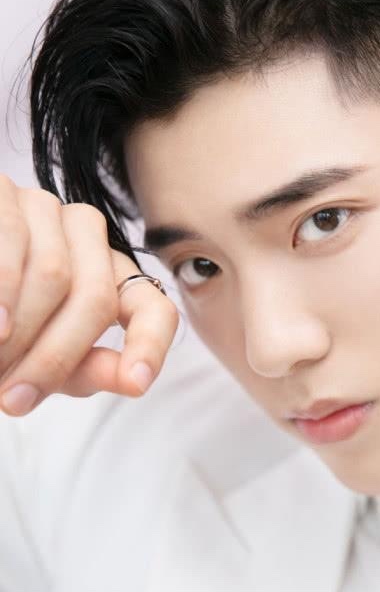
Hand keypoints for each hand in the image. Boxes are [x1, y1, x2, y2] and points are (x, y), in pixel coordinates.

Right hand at [0, 174, 179, 415]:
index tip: (136, 383)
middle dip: (54, 358)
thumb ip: (90, 369)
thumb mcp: (48, 358)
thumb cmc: (3, 333)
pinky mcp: (6, 192)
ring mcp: (46, 208)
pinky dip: (4, 290)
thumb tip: (133, 382)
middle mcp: (88, 235)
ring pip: (55, 273)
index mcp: (111, 277)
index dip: (150, 344)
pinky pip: (15, 239)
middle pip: (96, 300)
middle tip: (15, 399)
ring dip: (20, 333)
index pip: (154, 307)